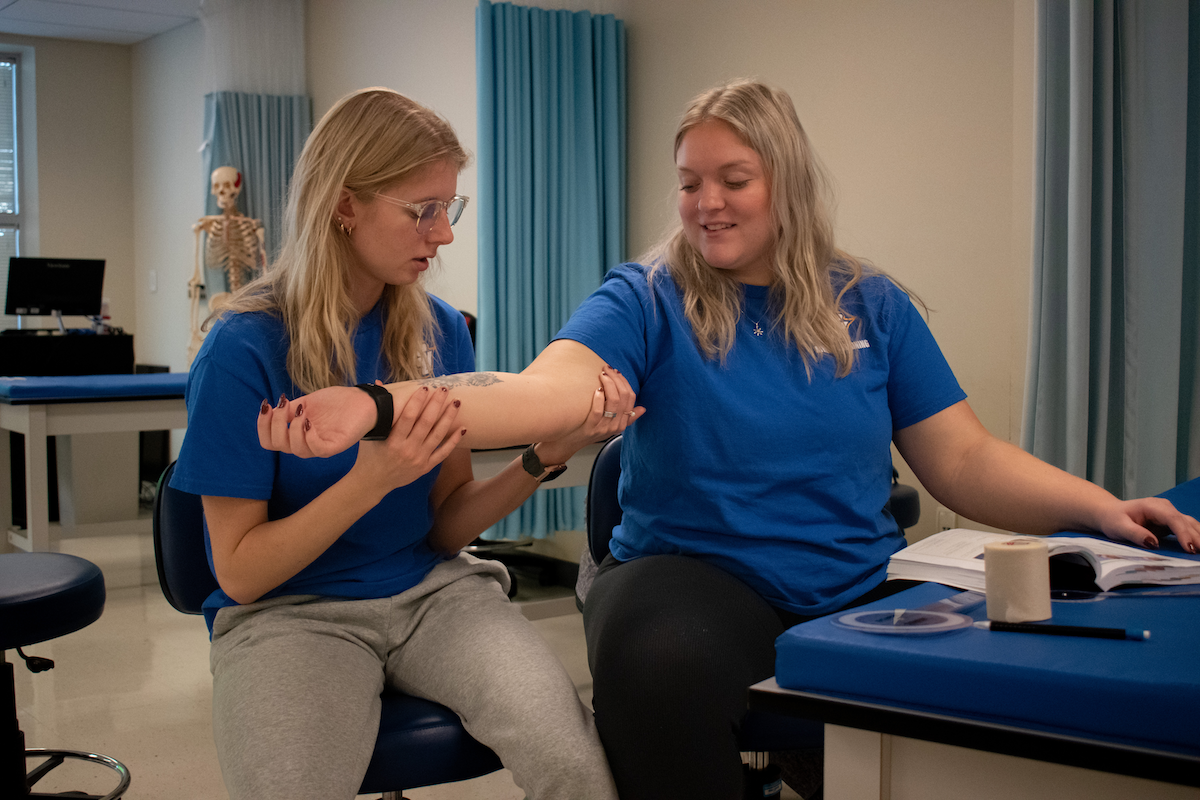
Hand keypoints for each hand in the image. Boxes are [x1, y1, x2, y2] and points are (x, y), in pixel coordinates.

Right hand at [257, 385, 375, 457]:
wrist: (363, 400)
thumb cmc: (336, 402)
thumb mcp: (307, 402)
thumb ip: (288, 409)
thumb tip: (269, 409)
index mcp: (297, 434)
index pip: (269, 441)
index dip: (262, 426)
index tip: (266, 405)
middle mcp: (306, 442)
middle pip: (277, 445)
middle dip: (274, 423)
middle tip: (283, 405)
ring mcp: (321, 445)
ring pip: (295, 449)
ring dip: (292, 428)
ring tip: (301, 411)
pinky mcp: (336, 446)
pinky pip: (317, 450)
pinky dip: (308, 436)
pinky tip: (309, 421)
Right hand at [351, 386, 464, 495]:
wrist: (372, 483)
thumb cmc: (369, 455)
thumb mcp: (370, 434)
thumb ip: (378, 410)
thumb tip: (379, 384)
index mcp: (392, 441)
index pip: (408, 417)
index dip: (418, 401)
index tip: (425, 388)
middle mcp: (407, 450)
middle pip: (426, 423)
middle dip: (436, 404)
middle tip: (444, 389)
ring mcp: (419, 459)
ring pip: (437, 435)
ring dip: (448, 418)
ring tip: (456, 402)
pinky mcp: (426, 467)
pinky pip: (443, 452)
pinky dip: (454, 440)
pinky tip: (463, 428)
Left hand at [535, 367, 644, 464]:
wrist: (568, 444)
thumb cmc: (588, 431)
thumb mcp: (610, 426)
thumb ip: (627, 418)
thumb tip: (642, 409)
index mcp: (621, 423)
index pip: (631, 399)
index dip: (625, 383)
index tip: (617, 372)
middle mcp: (615, 426)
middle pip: (623, 397)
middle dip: (616, 379)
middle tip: (607, 369)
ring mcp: (603, 428)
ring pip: (613, 402)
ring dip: (608, 384)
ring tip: (602, 375)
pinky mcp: (590, 428)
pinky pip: (598, 411)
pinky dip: (599, 398)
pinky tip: (596, 390)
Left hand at [1096, 497, 1199, 553]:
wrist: (1110, 513)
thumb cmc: (1113, 519)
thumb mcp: (1119, 527)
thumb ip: (1135, 534)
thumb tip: (1153, 543)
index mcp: (1152, 506)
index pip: (1172, 519)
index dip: (1183, 533)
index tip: (1190, 548)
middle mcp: (1164, 508)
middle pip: (1185, 522)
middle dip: (1196, 537)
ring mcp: (1169, 514)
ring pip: (1190, 524)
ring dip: (1199, 536)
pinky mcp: (1171, 522)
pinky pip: (1187, 528)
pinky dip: (1196, 536)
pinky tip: (1199, 546)